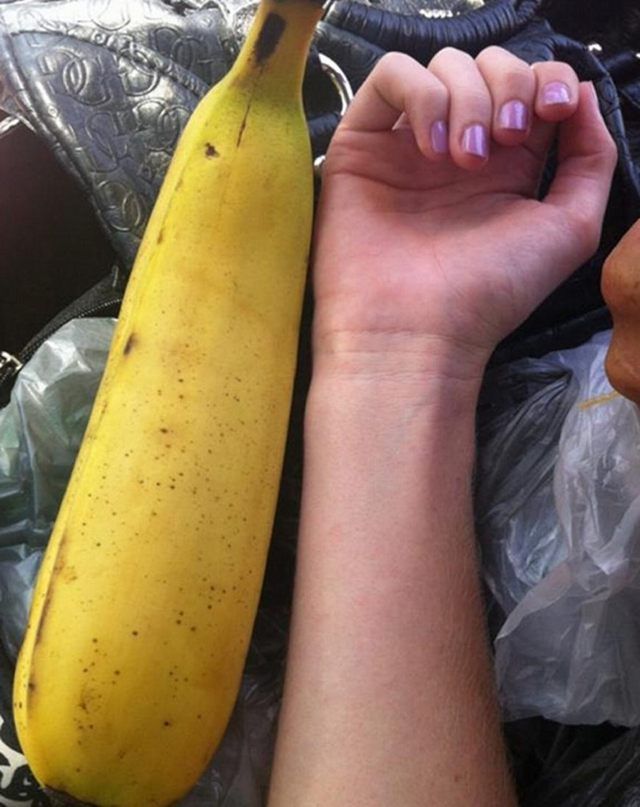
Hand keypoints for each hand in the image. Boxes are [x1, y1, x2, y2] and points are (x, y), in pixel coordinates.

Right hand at [312, 47, 616, 382]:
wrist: (417, 331)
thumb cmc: (490, 292)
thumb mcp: (570, 229)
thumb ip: (591, 158)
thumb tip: (581, 94)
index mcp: (507, 165)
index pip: (531, 85)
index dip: (549, 80)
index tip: (554, 113)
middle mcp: (457, 148)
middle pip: (489, 66)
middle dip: (509, 87)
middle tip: (506, 141)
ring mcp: (408, 145)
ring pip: (442, 65)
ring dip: (467, 98)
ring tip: (464, 159)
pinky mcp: (363, 144)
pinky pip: (389, 76)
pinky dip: (421, 95)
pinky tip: (431, 147)